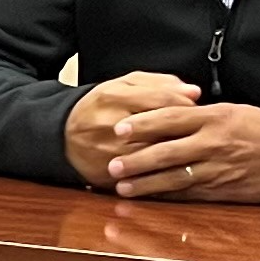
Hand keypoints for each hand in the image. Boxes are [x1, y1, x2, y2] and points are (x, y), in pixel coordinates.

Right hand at [65, 72, 200, 187]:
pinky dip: (164, 172)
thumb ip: (159, 84)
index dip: (185, 105)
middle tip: (195, 131)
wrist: (64, 138)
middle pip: (162, 129)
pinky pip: (146, 176)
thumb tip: (193, 92)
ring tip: (186, 149)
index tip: (194, 108)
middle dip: (185, 131)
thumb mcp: (123, 86)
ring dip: (177, 154)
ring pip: (156, 155)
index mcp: (114, 97)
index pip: (162, 100)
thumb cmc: (99, 108)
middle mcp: (111, 125)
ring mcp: (110, 153)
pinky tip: (174, 167)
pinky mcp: (110, 176)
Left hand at [106, 96, 259, 205]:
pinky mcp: (222, 189)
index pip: (170, 118)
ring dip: (146, 184)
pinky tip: (150, 198)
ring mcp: (217, 169)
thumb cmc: (256, 128)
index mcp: (213, 118)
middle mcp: (212, 143)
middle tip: (112, 166)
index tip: (119, 130)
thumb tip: (162, 111)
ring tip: (123, 188)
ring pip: (175, 178)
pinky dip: (168, 197)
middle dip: (137, 160)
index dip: (142, 125)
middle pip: (167, 151)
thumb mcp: (228, 110)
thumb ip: (196, 114)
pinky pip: (190, 194)